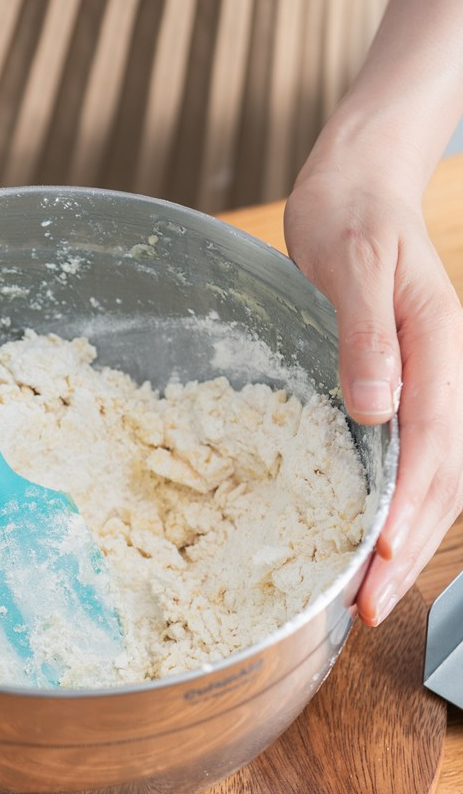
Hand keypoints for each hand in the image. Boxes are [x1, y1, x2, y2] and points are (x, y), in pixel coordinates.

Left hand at [284, 166, 462, 624]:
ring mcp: (428, 386)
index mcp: (436, 347)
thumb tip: (374, 409)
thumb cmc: (350, 215)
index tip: (379, 559)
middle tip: (365, 608)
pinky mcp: (404, 391)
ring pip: (433, 480)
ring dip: (404, 540)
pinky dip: (396, 509)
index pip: (433, 445)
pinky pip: (413, 462)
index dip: (408, 508)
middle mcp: (442, 375)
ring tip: (367, 596)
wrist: (359, 185)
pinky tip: (371, 541)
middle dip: (406, 548)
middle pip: (440, 479)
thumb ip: (365, 334)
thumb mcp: (351, 261)